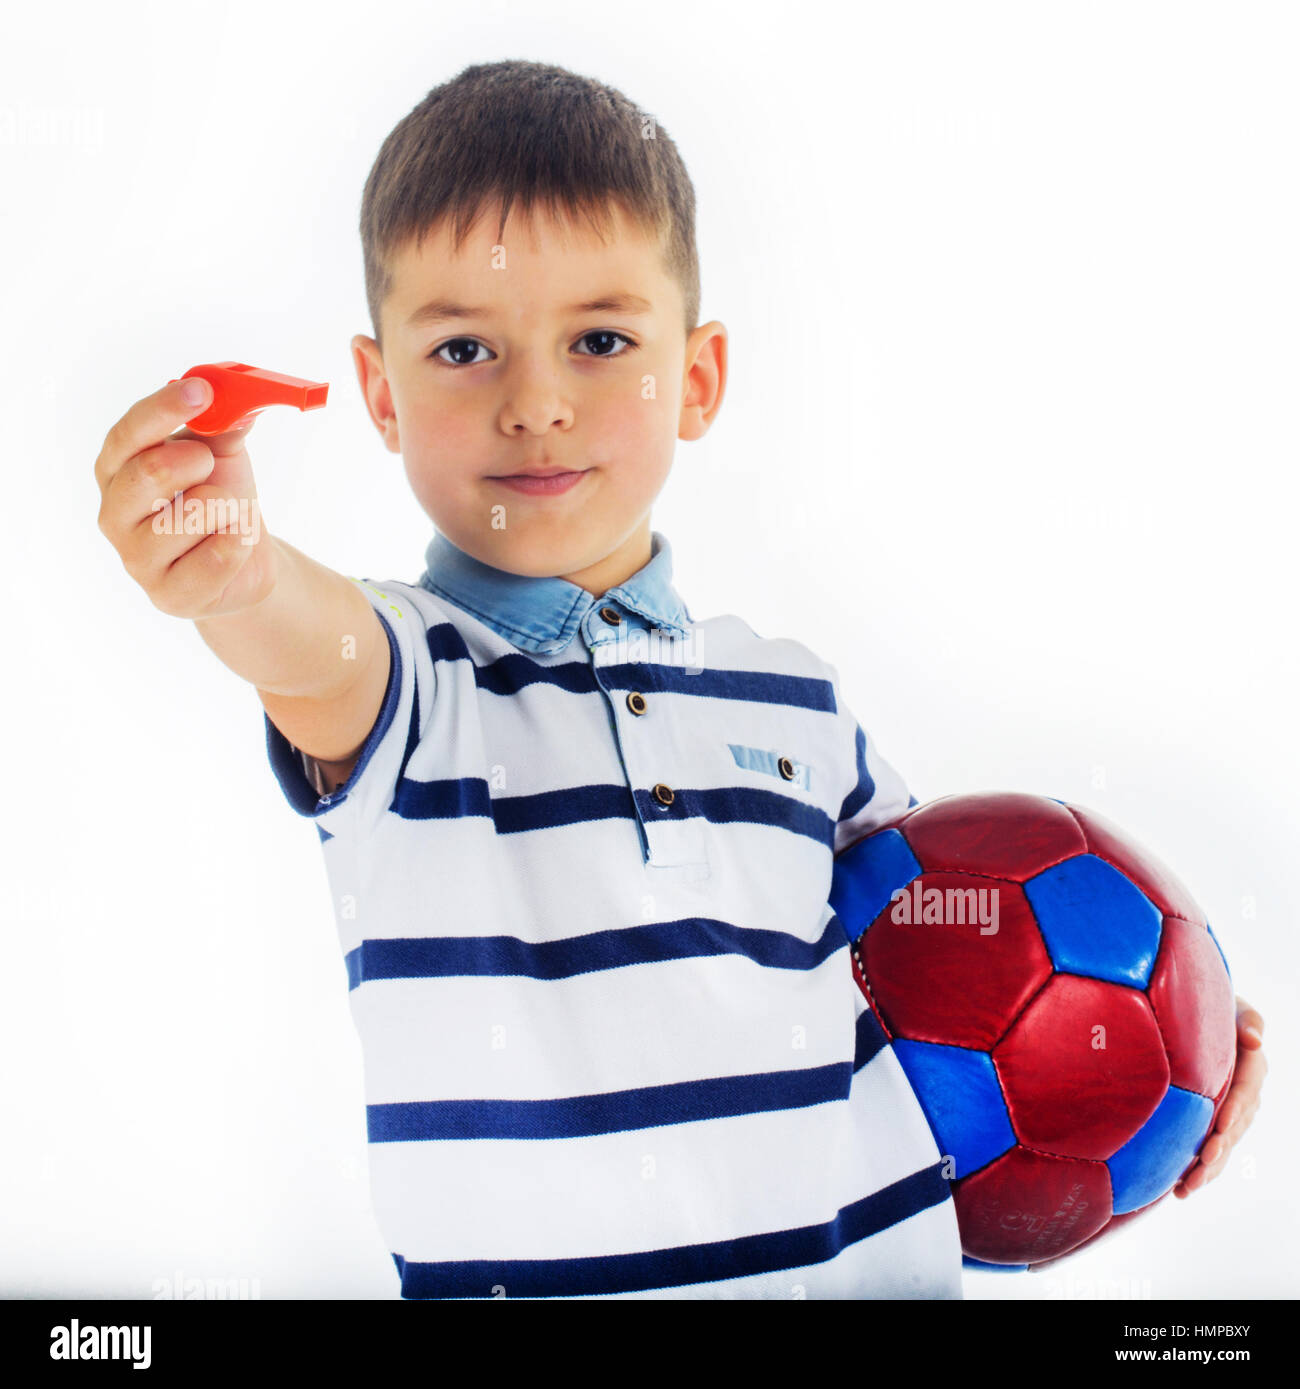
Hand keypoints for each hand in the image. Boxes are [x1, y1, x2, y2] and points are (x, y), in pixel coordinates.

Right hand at [96, 377, 275, 618]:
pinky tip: (234, 542)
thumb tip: (236, 403)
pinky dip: (238, 542)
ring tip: (228, 514)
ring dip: (228, 507)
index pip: (128, 434)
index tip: (201, 390)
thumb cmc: (220, 499)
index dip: (163, 409)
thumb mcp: (222, 455)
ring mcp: (135, 559)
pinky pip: (216, 557)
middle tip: (212, 465)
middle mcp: (114, 513)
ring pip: (191, 516)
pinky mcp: (168, 595)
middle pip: (149, 472)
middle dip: (197, 462)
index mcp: (117, 469)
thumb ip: (221, 426)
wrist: (243, 559)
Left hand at [1173, 996, 1264, 1197]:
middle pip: (1236, 1127)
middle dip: (1220, 1147)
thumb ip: (1248, 1020)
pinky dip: (1198, 1171)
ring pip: (1223, 1146)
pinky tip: (1179, 1189)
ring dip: (1208, 1169)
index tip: (1222, 1126)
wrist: (1205, 1018)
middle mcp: (1246, 1096)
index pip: (1247, 1090)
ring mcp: (1232, 1114)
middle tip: (1202, 1163)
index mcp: (1252, 1068)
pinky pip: (1211, 1150)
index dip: (1236, 1109)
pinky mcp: (1215, 1124)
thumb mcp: (1236, 1007)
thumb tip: (1255, 1039)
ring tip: (1187, 1187)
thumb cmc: (1217, 1007)